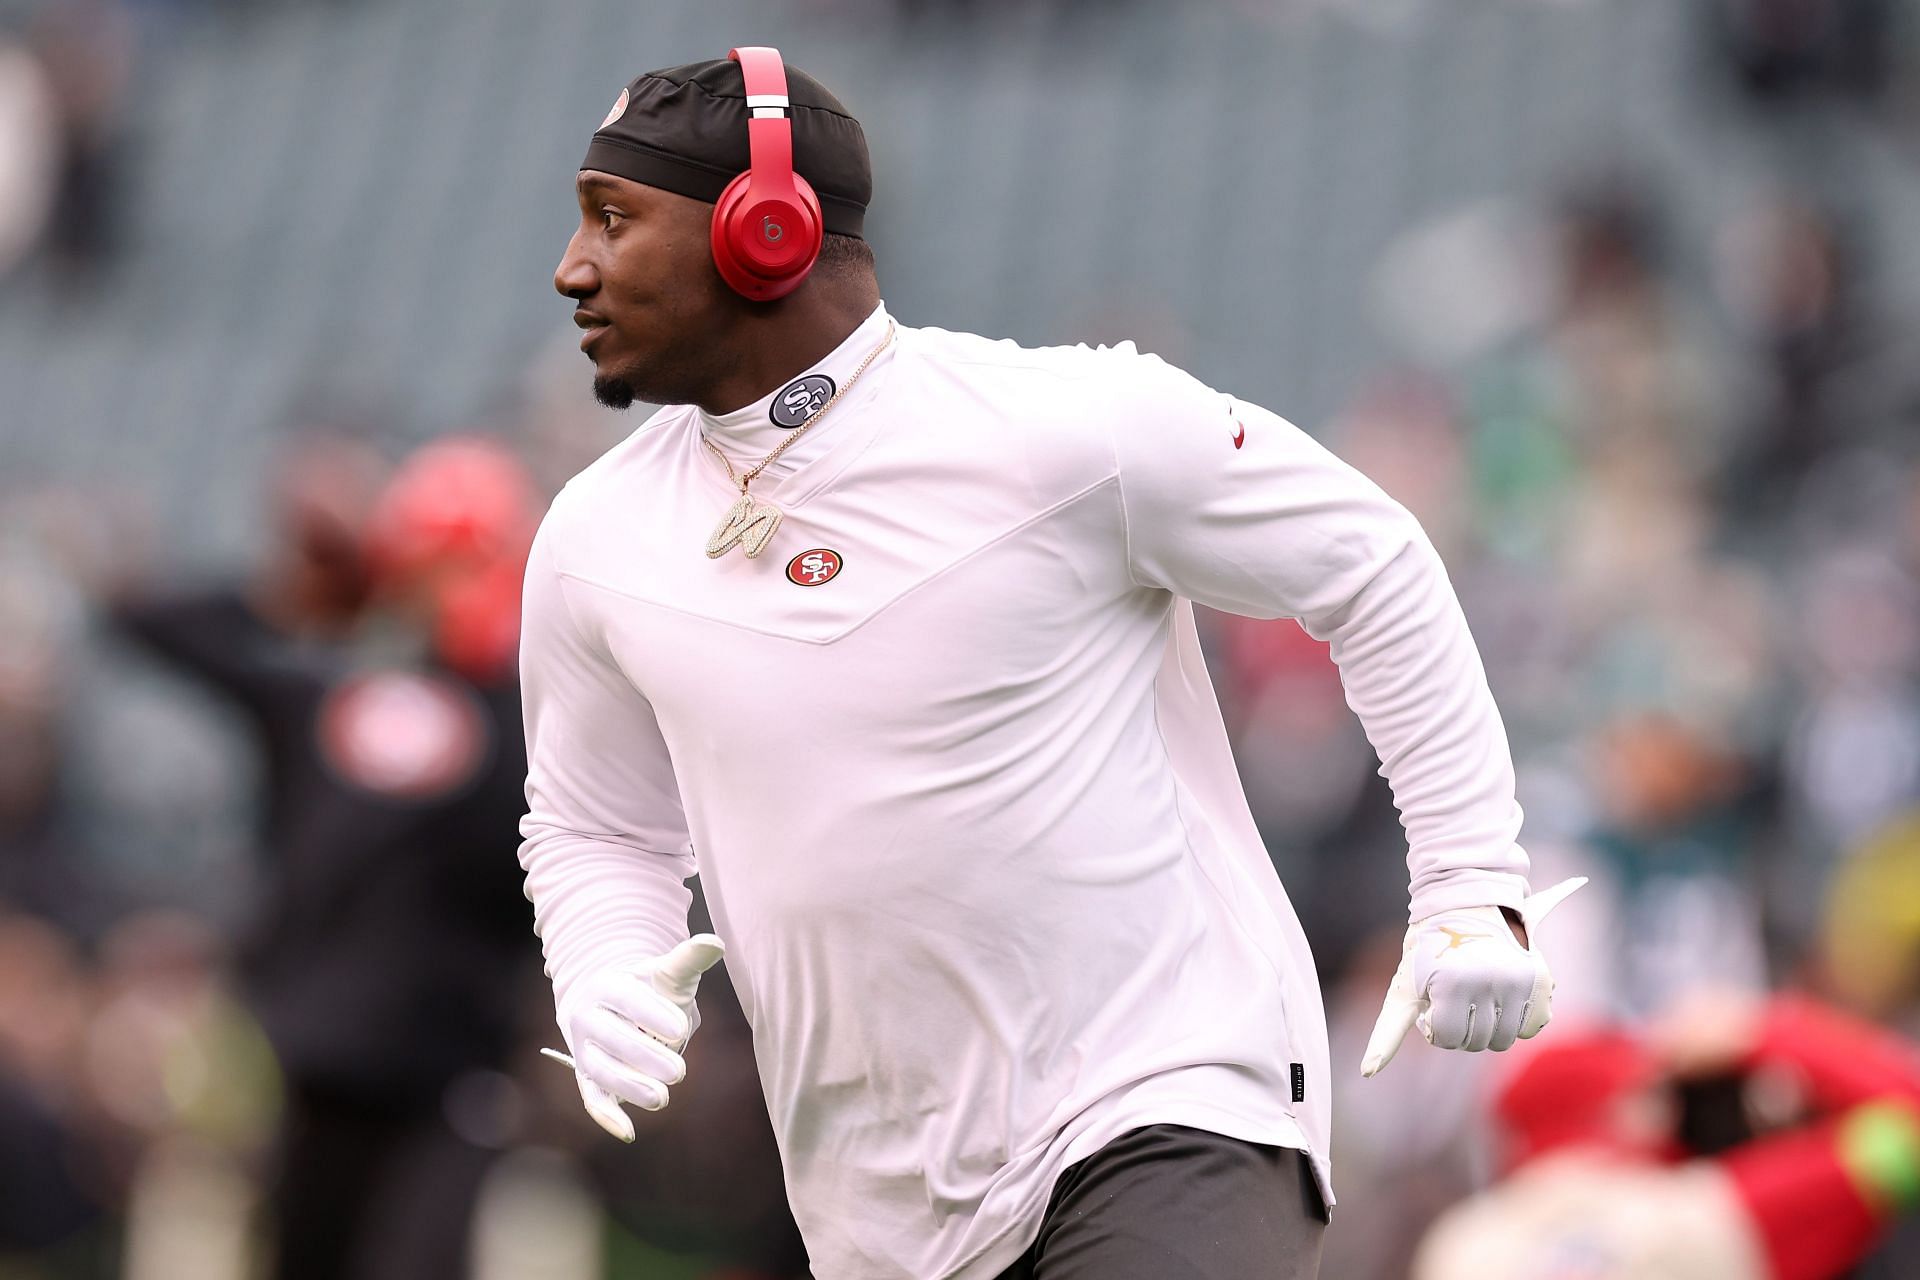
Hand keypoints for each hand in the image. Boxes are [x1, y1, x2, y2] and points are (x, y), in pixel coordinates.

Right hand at [547, 934, 725, 1140]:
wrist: (613, 1002)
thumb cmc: (651, 987)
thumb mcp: (669, 972)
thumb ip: (690, 959)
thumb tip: (716, 943)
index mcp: (607, 985)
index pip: (627, 999)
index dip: (653, 1014)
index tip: (682, 1029)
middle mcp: (587, 1016)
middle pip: (612, 1038)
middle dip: (645, 1056)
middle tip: (680, 1072)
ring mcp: (584, 1049)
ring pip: (600, 1070)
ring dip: (629, 1087)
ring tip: (662, 1098)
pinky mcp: (587, 1077)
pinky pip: (591, 1098)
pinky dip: (607, 1116)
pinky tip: (629, 1132)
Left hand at [1361, 877, 1584, 1076]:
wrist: (1466, 906)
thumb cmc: (1428, 952)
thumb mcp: (1403, 988)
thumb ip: (1387, 1034)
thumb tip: (1366, 1072)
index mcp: (1452, 983)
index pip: (1447, 1039)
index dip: (1434, 1027)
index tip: (1432, 1004)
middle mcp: (1489, 981)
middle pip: (1477, 1042)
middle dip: (1462, 1028)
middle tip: (1455, 999)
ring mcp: (1518, 980)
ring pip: (1506, 1040)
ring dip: (1489, 1028)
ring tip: (1477, 1000)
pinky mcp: (1540, 979)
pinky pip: (1533, 1026)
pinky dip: (1519, 1021)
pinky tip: (1503, 999)